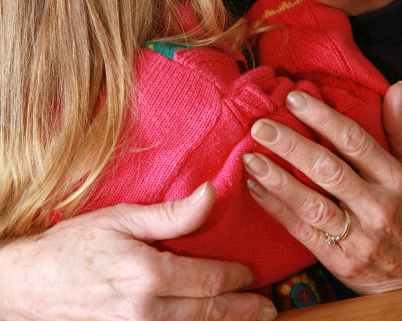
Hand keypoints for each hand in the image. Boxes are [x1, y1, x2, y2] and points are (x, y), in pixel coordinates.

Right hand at [0, 183, 276, 320]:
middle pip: (207, 312)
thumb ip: (171, 214)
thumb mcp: (122, 218)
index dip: (235, 278)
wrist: (31, 284)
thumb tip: (211, 194)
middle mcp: (146, 310)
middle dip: (242, 310)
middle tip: (268, 308)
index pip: (208, 280)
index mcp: (149, 274)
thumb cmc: (76, 245)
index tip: (252, 273)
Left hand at [243, 84, 401, 293]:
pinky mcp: (339, 260)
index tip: (294, 98)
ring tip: (251, 157)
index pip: (354, 141)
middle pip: (328, 169)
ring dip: (278, 179)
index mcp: (396, 178)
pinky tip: (255, 189)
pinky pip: (302, 231)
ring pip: (311, 203)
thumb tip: (395, 87)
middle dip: (292, 145)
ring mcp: (357, 236)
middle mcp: (377, 205)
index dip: (323, 118)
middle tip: (261, 125)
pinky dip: (276, 209)